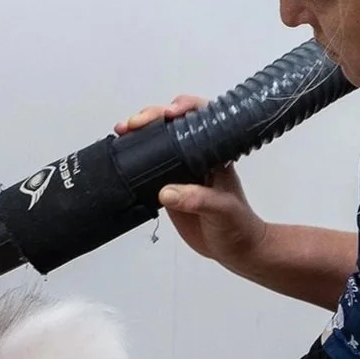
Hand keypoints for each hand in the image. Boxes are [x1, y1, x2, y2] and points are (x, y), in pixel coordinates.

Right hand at [116, 97, 268, 271]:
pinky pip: (149, 165)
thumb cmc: (238, 226)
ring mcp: (182, 170)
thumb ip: (198, 200)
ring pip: (159, 140)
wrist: (235, 250)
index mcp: (216, 154)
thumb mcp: (222, 210)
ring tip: (123, 131)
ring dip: (140, 131)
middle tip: (135, 123)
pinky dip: (134, 155)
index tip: (169, 113)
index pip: (202, 118)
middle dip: (153, 116)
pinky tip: (121, 152)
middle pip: (174, 124)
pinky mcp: (168, 186)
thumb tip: (167, 192)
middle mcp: (198, 156)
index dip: (185, 108)